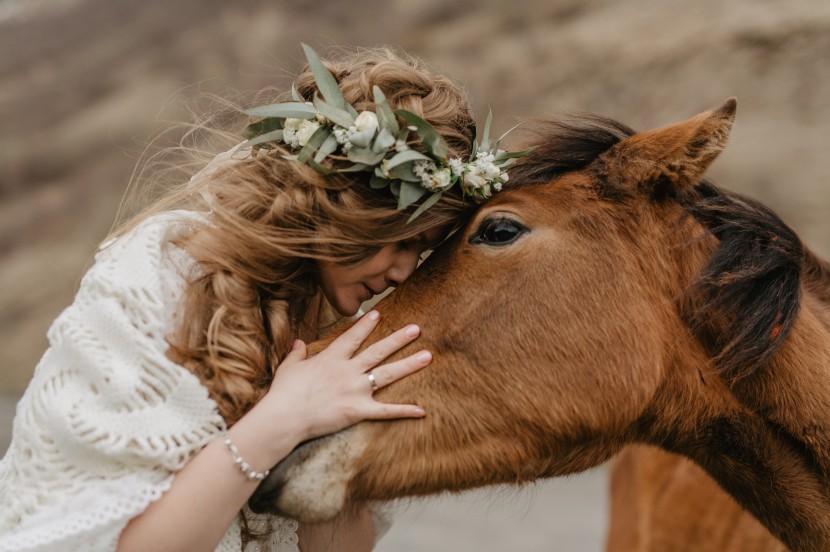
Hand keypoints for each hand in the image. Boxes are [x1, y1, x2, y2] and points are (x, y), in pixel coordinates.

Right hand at [265, 310, 430, 441]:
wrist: (284, 417)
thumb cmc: (284, 393)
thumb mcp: (289, 367)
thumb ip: (297, 353)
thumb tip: (299, 343)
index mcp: (331, 358)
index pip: (352, 337)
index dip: (366, 325)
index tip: (379, 314)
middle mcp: (347, 370)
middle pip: (378, 351)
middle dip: (399, 339)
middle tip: (417, 328)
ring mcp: (355, 390)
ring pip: (387, 374)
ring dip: (409, 364)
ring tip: (427, 355)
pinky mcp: (358, 410)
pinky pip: (386, 411)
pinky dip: (404, 411)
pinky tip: (422, 410)